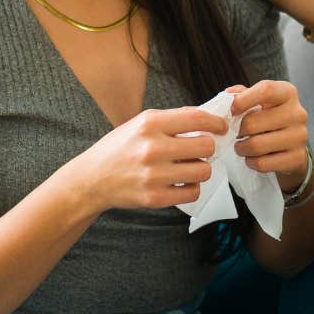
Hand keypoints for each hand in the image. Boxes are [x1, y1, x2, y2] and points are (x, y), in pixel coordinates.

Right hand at [73, 105, 226, 210]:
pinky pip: (193, 192)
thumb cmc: (120, 148)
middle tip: (199, 150)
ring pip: (204, 171)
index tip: (220, 127)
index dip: (216, 122)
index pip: (197, 118)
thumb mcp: (141, 123)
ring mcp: (154, 175)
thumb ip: (173, 118)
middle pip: (206, 146)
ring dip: (200, 169)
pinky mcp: (155, 197)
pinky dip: (191, 188)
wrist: (92, 178)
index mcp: (150, 124)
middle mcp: (152, 148)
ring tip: (188, 167)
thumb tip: (208, 116)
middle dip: (208, 147)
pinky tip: (180, 182)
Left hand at [227, 80, 310, 188]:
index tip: (232, 111)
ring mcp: (300, 136)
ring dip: (242, 148)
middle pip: (253, 123)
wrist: (291, 144)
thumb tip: (229, 95)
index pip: (266, 90)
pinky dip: (251, 162)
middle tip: (237, 134)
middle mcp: (297, 113)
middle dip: (238, 131)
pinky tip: (253, 158)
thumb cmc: (270, 118)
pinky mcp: (297, 157)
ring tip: (242, 146)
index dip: (243, 100)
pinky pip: (263, 163)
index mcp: (287, 93)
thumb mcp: (259, 101)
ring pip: (256, 146)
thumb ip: (243, 94)